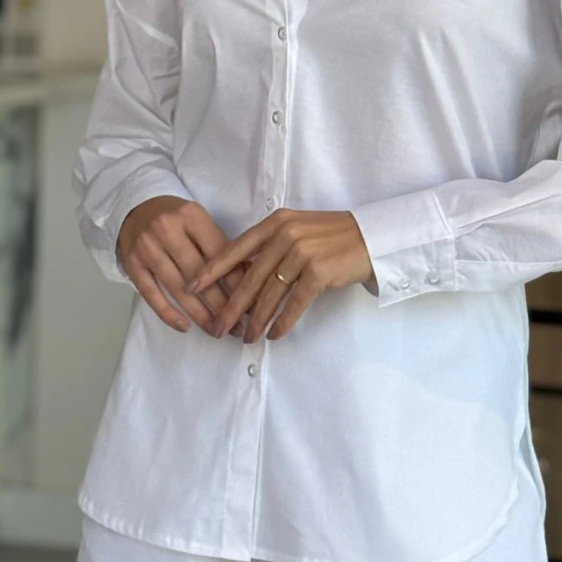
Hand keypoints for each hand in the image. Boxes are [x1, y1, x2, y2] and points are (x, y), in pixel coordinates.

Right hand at [117, 196, 253, 336]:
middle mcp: (167, 229)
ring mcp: (147, 247)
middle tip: (236, 325)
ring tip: (215, 330)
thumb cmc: (176, 219)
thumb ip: (220, 245)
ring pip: (177, 287)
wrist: (136, 209)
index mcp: (191, 215)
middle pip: (199, 273)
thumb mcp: (199, 221)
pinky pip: (151, 293)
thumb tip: (248, 277)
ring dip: (199, 313)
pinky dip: (168, 313)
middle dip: (220, 303)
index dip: (236, 280)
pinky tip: (184, 326)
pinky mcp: (132, 264)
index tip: (250, 302)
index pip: (218, 252)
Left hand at [186, 209, 374, 343]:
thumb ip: (270, 246)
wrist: (370, 237)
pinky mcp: (319, 272)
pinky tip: (274, 334)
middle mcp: (285, 235)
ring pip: (270, 294)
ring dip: (256, 320)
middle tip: (217, 328)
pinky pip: (294, 303)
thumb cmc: (331, 236)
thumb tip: (241, 274)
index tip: (191, 287)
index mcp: (275, 223)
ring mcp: (302, 253)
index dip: (211, 271)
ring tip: (246, 338)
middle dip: (231, 307)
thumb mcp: (297, 229)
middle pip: (249, 278)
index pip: (235, 249)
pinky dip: (282, 321)